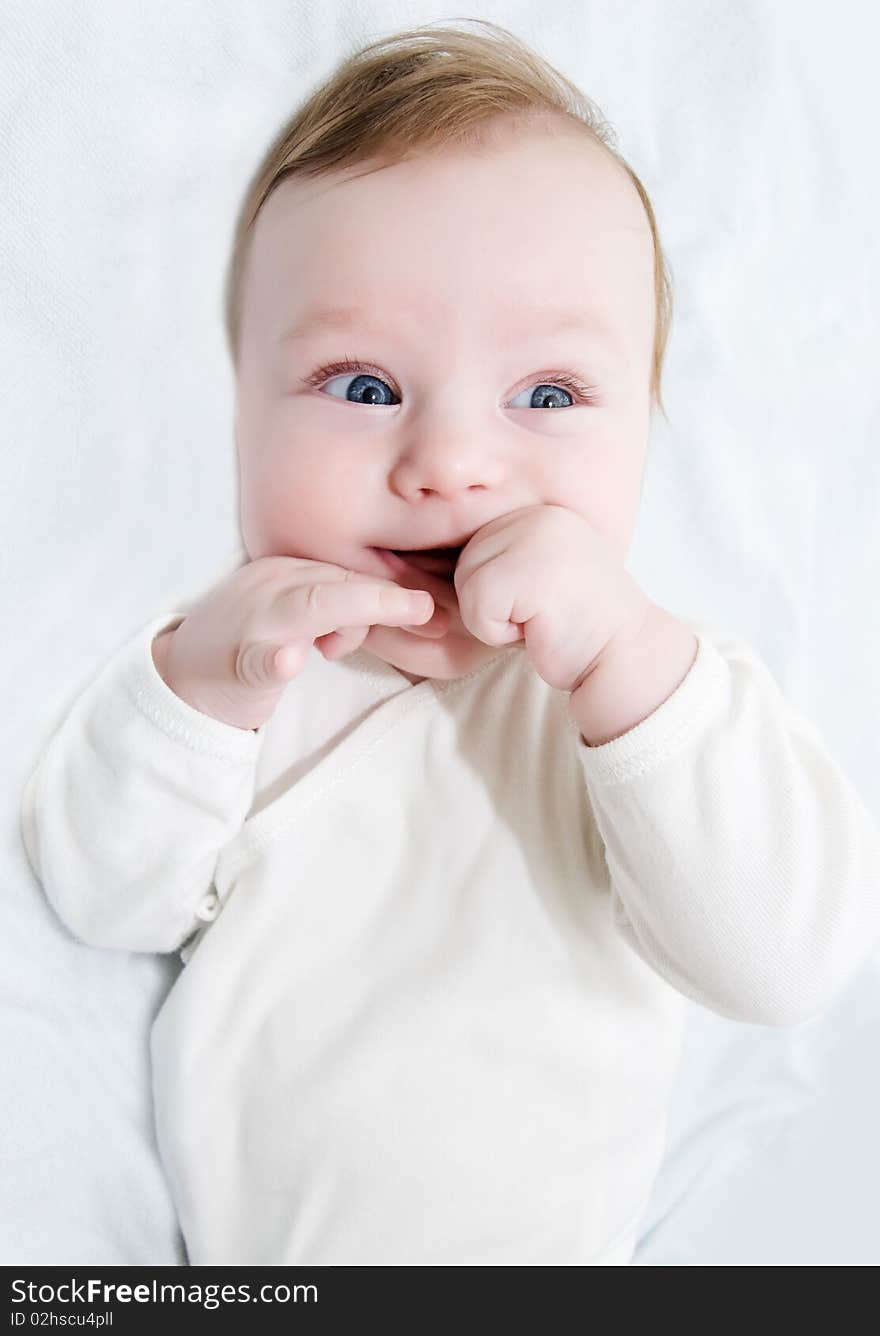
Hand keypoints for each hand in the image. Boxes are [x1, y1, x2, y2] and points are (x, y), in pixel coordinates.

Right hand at [150, 556, 435, 730]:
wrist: (180, 679)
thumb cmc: (253, 645)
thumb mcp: (303, 618)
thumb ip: (345, 612)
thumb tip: (412, 614)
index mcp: (287, 572)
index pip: (347, 574)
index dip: (395, 592)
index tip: (438, 612)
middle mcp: (269, 587)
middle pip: (335, 584)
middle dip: (388, 599)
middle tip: (433, 615)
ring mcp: (250, 624)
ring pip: (304, 609)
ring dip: (351, 614)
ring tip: (401, 615)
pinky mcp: (234, 665)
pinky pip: (256, 659)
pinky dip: (276, 659)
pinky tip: (292, 660)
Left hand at [453, 505, 650, 693]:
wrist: (627, 658)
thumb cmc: (576, 628)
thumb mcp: (536, 577)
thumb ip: (501, 560)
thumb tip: (424, 566)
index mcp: (535, 513)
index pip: (473, 550)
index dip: (496, 593)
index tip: (539, 604)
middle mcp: (534, 515)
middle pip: (464, 566)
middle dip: (492, 606)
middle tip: (540, 616)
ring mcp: (534, 538)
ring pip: (466, 585)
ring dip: (495, 620)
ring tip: (540, 620)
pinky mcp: (529, 570)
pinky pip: (477, 608)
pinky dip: (499, 633)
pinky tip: (539, 630)